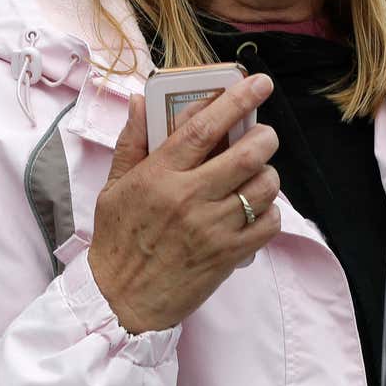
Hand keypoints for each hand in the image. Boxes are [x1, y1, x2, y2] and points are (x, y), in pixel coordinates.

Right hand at [87, 75, 280, 332]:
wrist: (120, 301)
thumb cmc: (117, 241)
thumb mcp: (114, 188)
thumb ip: (133, 142)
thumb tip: (143, 101)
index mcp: (158, 175)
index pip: (204, 127)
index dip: (237, 99)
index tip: (259, 83)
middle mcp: (188, 198)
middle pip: (248, 153)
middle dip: (264, 136)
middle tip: (262, 134)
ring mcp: (212, 228)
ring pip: (264, 186)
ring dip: (268, 174)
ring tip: (255, 175)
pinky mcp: (228, 255)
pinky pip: (270, 222)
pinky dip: (271, 211)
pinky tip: (255, 210)